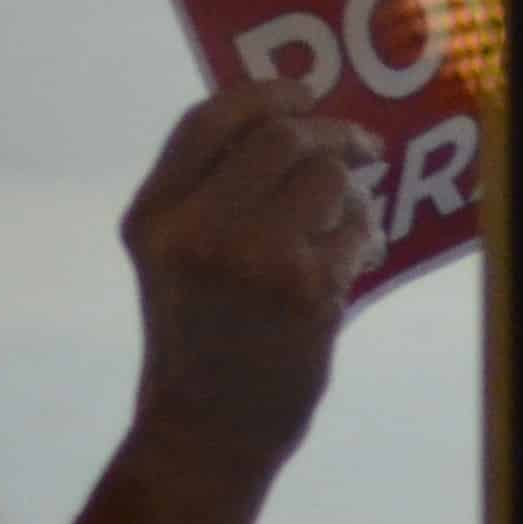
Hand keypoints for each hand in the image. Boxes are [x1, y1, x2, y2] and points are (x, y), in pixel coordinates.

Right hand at [119, 81, 378, 489]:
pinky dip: (368, 234)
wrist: (208, 430)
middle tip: (364, 148)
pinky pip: (356, 227)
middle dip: (333, 134)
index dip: (265, 93)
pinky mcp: (306, 288)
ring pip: (327, 177)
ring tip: (353, 221)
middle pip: (280, 138)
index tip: (304, 93)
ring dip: (354, 192)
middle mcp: (196, 229)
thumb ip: (209, 193)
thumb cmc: (200, 340)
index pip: (209, 120)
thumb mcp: (172, 259)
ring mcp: (253, 257)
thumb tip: (290, 123)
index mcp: (154, 216)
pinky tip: (361, 254)